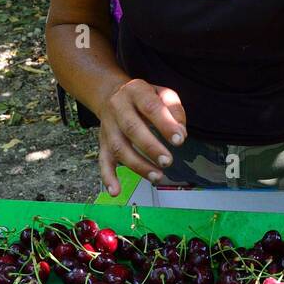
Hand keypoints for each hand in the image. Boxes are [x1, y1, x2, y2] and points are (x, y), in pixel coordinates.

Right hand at [97, 78, 187, 195]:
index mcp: (135, 91)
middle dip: (150, 147)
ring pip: (119, 148)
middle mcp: (118, 108)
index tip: (180, 140)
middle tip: (168, 161)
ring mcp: (108, 127)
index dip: (165, 124)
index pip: (150, 107)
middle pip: (131, 128)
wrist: (111, 94)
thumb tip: (181, 133)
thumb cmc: (144, 97)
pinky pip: (102, 161)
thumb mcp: (162, 92)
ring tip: (157, 177)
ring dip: (137, 165)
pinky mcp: (102, 143)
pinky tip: (115, 192)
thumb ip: (174, 108)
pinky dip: (108, 178)